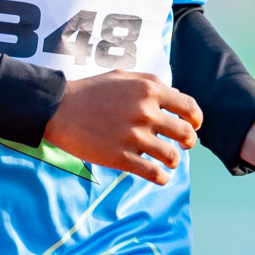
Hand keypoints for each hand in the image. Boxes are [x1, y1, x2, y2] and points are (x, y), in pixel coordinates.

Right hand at [42, 71, 202, 184]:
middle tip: (183, 145)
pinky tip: (158, 175)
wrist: (58, 109)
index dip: (196, 119)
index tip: (193, 125)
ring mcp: (134, 136)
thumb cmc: (90, 91)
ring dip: (173, 160)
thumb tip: (177, 94)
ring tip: (167, 161)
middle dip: (188, 142)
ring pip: (172, 157)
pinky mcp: (121, 158)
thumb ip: (151, 83)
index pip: (189, 107)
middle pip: (185, 133)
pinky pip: (154, 174)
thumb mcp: (123, 76)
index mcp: (149, 90)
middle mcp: (145, 112)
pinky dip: (161, 177)